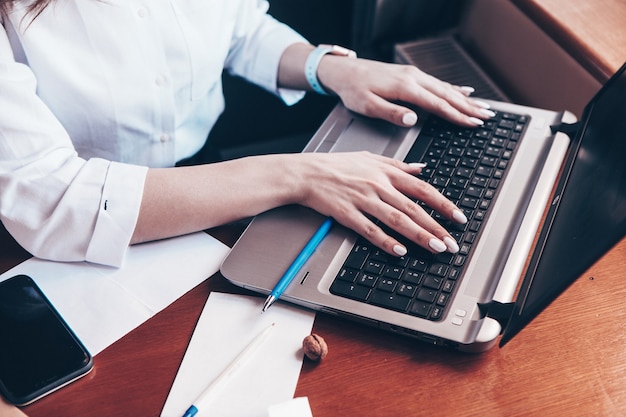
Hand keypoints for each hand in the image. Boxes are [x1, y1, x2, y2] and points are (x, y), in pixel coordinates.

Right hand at [292, 151, 466, 255]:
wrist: (306, 173)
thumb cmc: (335, 165)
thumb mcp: (368, 157)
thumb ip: (396, 163)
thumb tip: (420, 167)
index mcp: (386, 172)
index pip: (422, 189)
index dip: (443, 204)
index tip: (458, 217)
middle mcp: (378, 185)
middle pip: (414, 208)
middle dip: (437, 227)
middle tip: (452, 243)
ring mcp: (363, 200)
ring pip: (397, 220)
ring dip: (419, 236)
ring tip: (436, 248)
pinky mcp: (348, 213)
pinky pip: (370, 230)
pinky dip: (386, 241)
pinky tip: (399, 251)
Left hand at [317, 56, 494, 127]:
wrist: (344, 71)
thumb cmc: (353, 90)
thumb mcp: (367, 105)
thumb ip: (391, 113)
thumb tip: (413, 119)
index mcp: (405, 87)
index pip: (437, 104)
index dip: (457, 115)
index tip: (473, 123)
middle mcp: (413, 78)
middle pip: (448, 95)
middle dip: (469, 107)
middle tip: (488, 117)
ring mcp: (413, 74)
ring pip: (445, 88)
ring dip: (465, 99)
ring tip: (482, 107)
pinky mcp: (410, 75)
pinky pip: (437, 83)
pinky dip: (453, 88)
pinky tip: (463, 91)